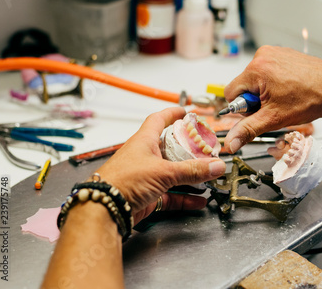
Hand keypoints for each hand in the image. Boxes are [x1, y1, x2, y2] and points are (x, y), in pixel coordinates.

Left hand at [95, 107, 225, 222]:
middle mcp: (145, 156)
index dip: (172, 114)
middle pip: (171, 148)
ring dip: (190, 176)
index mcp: (144, 141)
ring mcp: (146, 176)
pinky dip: (185, 197)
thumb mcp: (163, 172)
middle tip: (206, 150)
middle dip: (189, 150)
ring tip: (208, 177)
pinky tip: (198, 201)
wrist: (105, 209)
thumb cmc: (124, 181)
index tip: (186, 112)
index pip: (159, 120)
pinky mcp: (148, 195)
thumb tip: (216, 166)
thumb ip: (192, 170)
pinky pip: (171, 194)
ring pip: (173, 173)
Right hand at [224, 46, 321, 152]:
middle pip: (244, 85)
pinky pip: (269, 72)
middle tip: (275, 106)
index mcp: (256, 68)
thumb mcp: (273, 119)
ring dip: (266, 93)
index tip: (259, 111)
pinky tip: (290, 91)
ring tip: (285, 98)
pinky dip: (275, 84)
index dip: (243, 108)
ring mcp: (275, 53)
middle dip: (256, 100)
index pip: (231, 93)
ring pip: (257, 80)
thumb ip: (247, 130)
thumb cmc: (310, 99)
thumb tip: (230, 143)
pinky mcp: (284, 54)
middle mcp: (263, 55)